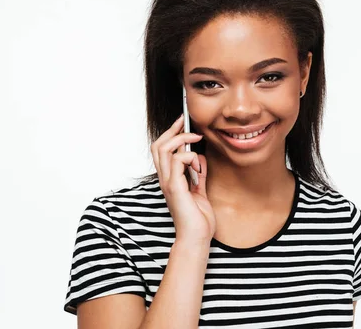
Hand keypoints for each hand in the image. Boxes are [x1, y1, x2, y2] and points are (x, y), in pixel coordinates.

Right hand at [150, 115, 215, 245]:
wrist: (196, 238)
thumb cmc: (198, 219)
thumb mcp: (200, 190)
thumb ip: (199, 175)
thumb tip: (201, 158)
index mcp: (169, 179)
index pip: (161, 150)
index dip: (171, 133)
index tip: (183, 122)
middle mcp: (165, 179)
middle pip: (158, 145)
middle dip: (173, 130)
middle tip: (187, 123)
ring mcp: (168, 183)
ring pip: (165, 149)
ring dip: (183, 140)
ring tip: (197, 142)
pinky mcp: (175, 188)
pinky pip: (178, 161)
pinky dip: (191, 157)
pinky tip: (199, 166)